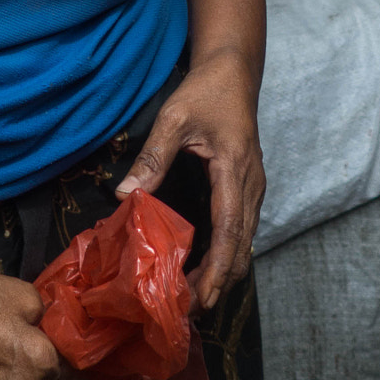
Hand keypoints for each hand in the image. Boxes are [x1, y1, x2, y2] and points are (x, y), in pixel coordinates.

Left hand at [115, 48, 264, 310]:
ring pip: (245, 243)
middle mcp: (251, 186)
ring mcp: (253, 188)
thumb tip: (125, 195)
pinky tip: (204, 264)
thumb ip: (152, 157)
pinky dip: (227, 254)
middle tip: (187, 309)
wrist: (233, 70)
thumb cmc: (206, 91)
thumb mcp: (174, 117)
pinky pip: (242, 231)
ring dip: (223, 271)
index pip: (231, 232)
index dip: (218, 270)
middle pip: (243, 248)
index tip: (202, 300)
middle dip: (219, 282)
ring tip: (192, 295)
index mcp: (234, 171)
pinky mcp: (248, 188)